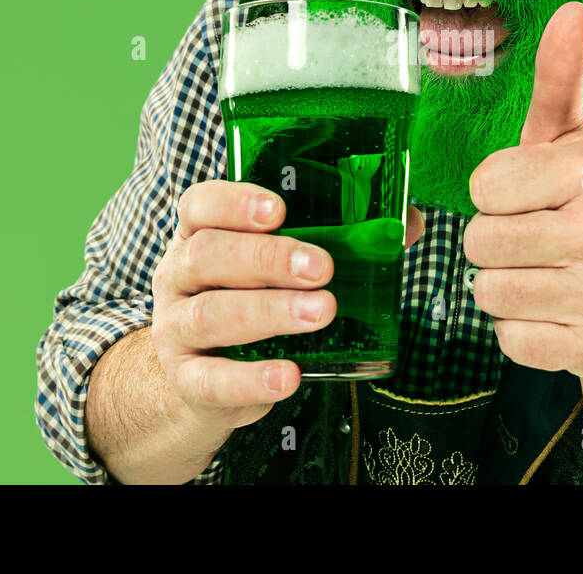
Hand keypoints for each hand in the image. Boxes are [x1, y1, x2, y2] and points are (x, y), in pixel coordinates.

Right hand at [152, 181, 423, 431]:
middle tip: (322, 268)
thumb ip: (340, 237)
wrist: (204, 377)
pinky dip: (251, 378)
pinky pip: (211, 379)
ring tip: (322, 311)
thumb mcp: (281, 265)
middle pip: (208, 255)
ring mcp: (175, 327)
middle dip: (268, 259)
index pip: (200, 204)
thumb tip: (406, 222)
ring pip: (211, 314)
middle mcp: (178, 274)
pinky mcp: (186, 378)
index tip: (280, 210)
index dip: (234, 202)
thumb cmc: (253, 298)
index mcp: (199, 233)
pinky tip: (289, 376)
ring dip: (270, 311)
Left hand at [463, 3, 582, 380]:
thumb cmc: (580, 206)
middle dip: (495, 242)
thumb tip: (572, 8)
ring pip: (488, 291)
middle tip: (536, 239)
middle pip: (479, 241)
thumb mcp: (567, 140)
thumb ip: (558, 78)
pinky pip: (509, 338)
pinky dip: (521, 330)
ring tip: (544, 273)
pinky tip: (554, 311)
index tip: (532, 196)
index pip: (484, 186)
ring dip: (505, 286)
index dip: (496, 194)